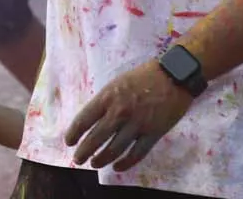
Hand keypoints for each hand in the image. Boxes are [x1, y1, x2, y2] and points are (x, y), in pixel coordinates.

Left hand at [65, 60, 193, 171]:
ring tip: (94, 164)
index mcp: (108, 97)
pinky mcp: (153, 133)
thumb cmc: (143, 76)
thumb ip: (105, 101)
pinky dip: (125, 163)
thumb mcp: (117, 83)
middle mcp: (119, 112)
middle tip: (78, 160)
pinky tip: (117, 167)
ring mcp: (137, 124)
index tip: (69, 142)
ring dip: (101, 159)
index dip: (74, 133)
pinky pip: (136, 154)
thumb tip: (92, 119)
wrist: (173, 76)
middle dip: (84, 151)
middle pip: (96, 138)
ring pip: (114, 149)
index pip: (84, 119)